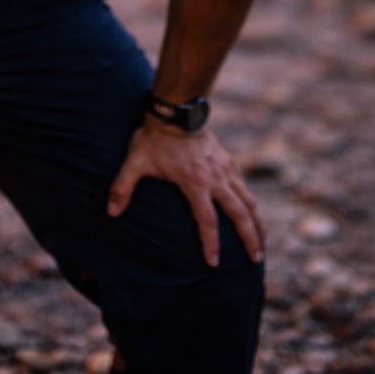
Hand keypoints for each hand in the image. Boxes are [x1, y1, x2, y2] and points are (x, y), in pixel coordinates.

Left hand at [107, 120, 264, 267]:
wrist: (176, 110)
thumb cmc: (154, 138)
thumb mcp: (135, 161)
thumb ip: (122, 187)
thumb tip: (111, 212)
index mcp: (195, 182)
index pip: (206, 220)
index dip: (210, 243)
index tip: (213, 263)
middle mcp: (215, 178)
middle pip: (239, 213)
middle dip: (249, 237)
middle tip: (256, 259)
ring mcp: (224, 168)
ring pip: (247, 200)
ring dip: (257, 222)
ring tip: (263, 243)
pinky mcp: (227, 161)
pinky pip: (244, 185)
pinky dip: (251, 202)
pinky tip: (254, 213)